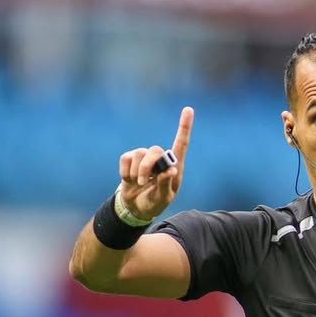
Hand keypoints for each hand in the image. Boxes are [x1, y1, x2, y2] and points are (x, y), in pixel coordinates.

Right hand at [119, 106, 193, 221]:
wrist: (136, 207)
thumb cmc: (155, 203)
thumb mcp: (163, 198)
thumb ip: (166, 184)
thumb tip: (171, 169)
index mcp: (174, 167)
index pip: (181, 144)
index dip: (184, 126)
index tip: (189, 109)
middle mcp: (160, 159)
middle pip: (154, 150)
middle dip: (147, 167)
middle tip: (144, 183)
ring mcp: (144, 159)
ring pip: (139, 153)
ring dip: (137, 172)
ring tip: (139, 184)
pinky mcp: (130, 160)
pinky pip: (125, 158)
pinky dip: (126, 172)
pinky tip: (130, 180)